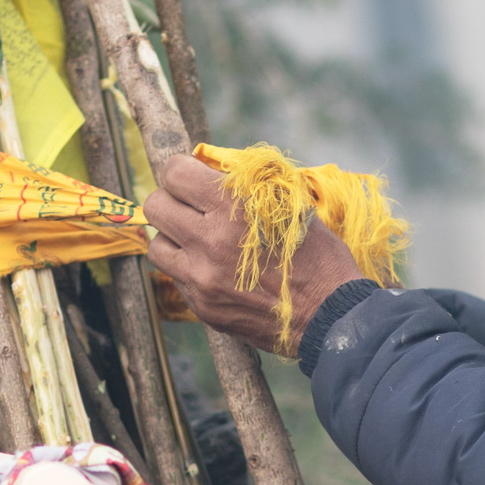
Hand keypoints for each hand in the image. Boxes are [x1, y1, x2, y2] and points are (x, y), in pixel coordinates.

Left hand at [143, 154, 361, 355]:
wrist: (330, 315)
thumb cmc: (319, 255)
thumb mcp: (291, 206)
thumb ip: (248, 188)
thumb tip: (213, 171)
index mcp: (233, 208)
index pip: (175, 174)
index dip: (181, 170)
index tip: (192, 176)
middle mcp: (209, 242)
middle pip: (155, 206)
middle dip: (171, 200)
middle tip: (191, 205)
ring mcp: (201, 278)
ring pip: (157, 245)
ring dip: (174, 238)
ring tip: (199, 240)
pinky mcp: (201, 305)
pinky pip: (176, 278)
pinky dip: (189, 268)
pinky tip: (215, 269)